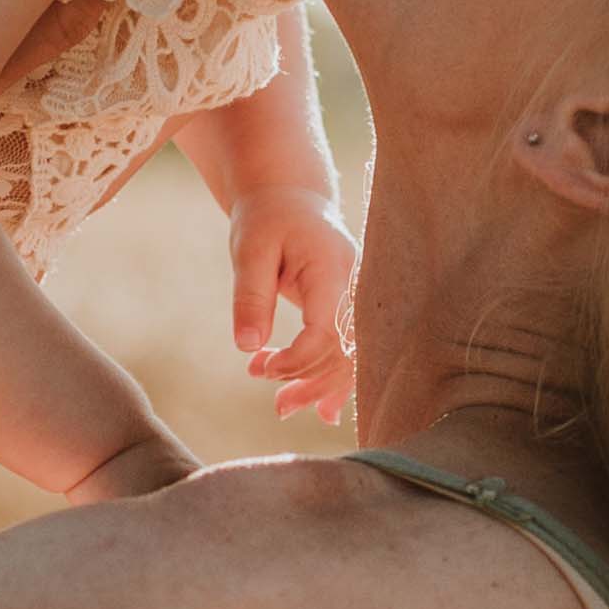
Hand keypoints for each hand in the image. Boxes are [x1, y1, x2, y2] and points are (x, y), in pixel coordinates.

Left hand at [230, 190, 360, 425]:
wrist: (290, 198)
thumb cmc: (267, 220)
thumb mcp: (249, 250)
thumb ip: (250, 297)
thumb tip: (248, 346)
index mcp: (334, 269)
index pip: (325, 330)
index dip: (296, 359)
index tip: (260, 368)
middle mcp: (357, 287)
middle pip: (344, 351)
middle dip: (308, 382)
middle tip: (275, 404)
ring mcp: (360, 299)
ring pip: (351, 356)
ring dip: (319, 386)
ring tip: (282, 407)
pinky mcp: (353, 310)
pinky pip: (351, 350)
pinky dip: (335, 379)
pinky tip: (323, 410)